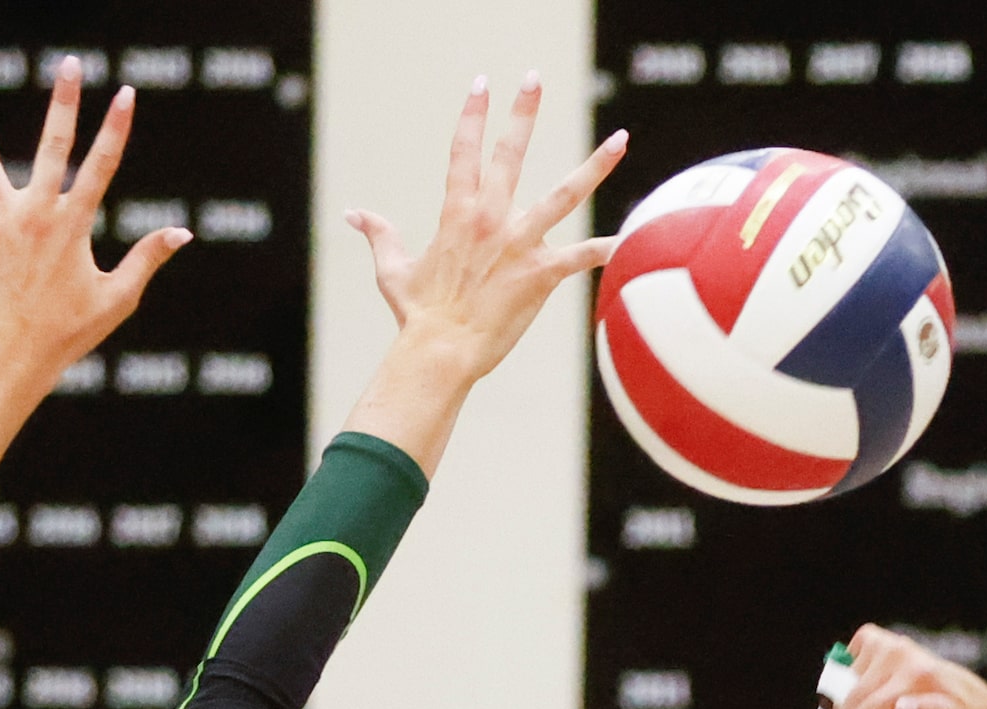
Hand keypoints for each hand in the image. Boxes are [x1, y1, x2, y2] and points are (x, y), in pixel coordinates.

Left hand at [0, 59, 190, 393]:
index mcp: (74, 225)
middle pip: (53, 147)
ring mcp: (0, 224)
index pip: (102, 166)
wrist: (15, 356)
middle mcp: (36, 215)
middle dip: (65, 103)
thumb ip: (147, 259)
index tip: (127, 94)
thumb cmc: (70, 331)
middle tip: (70, 65)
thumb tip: (184, 232)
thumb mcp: (119, 297)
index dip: (117, 128)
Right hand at [349, 74, 626, 381]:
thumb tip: (353, 213)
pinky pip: (582, 256)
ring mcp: (518, 243)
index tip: (482, 85)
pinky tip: (634, 238)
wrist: (440, 351)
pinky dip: (608, 248)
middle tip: (534, 79)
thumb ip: (379, 235)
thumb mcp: (392, 270)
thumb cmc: (417, 315)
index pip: (464, 151)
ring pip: (564, 194)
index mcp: (457, 213)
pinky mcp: (540, 272)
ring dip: (595, 166)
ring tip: (621, 138)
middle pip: (510, 154)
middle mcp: (490, 218)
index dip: (472, 115)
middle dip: (523, 113)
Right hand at [818, 625, 986, 708]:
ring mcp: (886, 645)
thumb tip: (902, 708)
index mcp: (917, 679)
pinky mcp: (876, 640)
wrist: (972, 706)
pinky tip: (862, 707)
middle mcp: (899, 656)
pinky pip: (844, 667)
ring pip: (842, 689)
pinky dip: (845, 689)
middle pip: (850, 704)